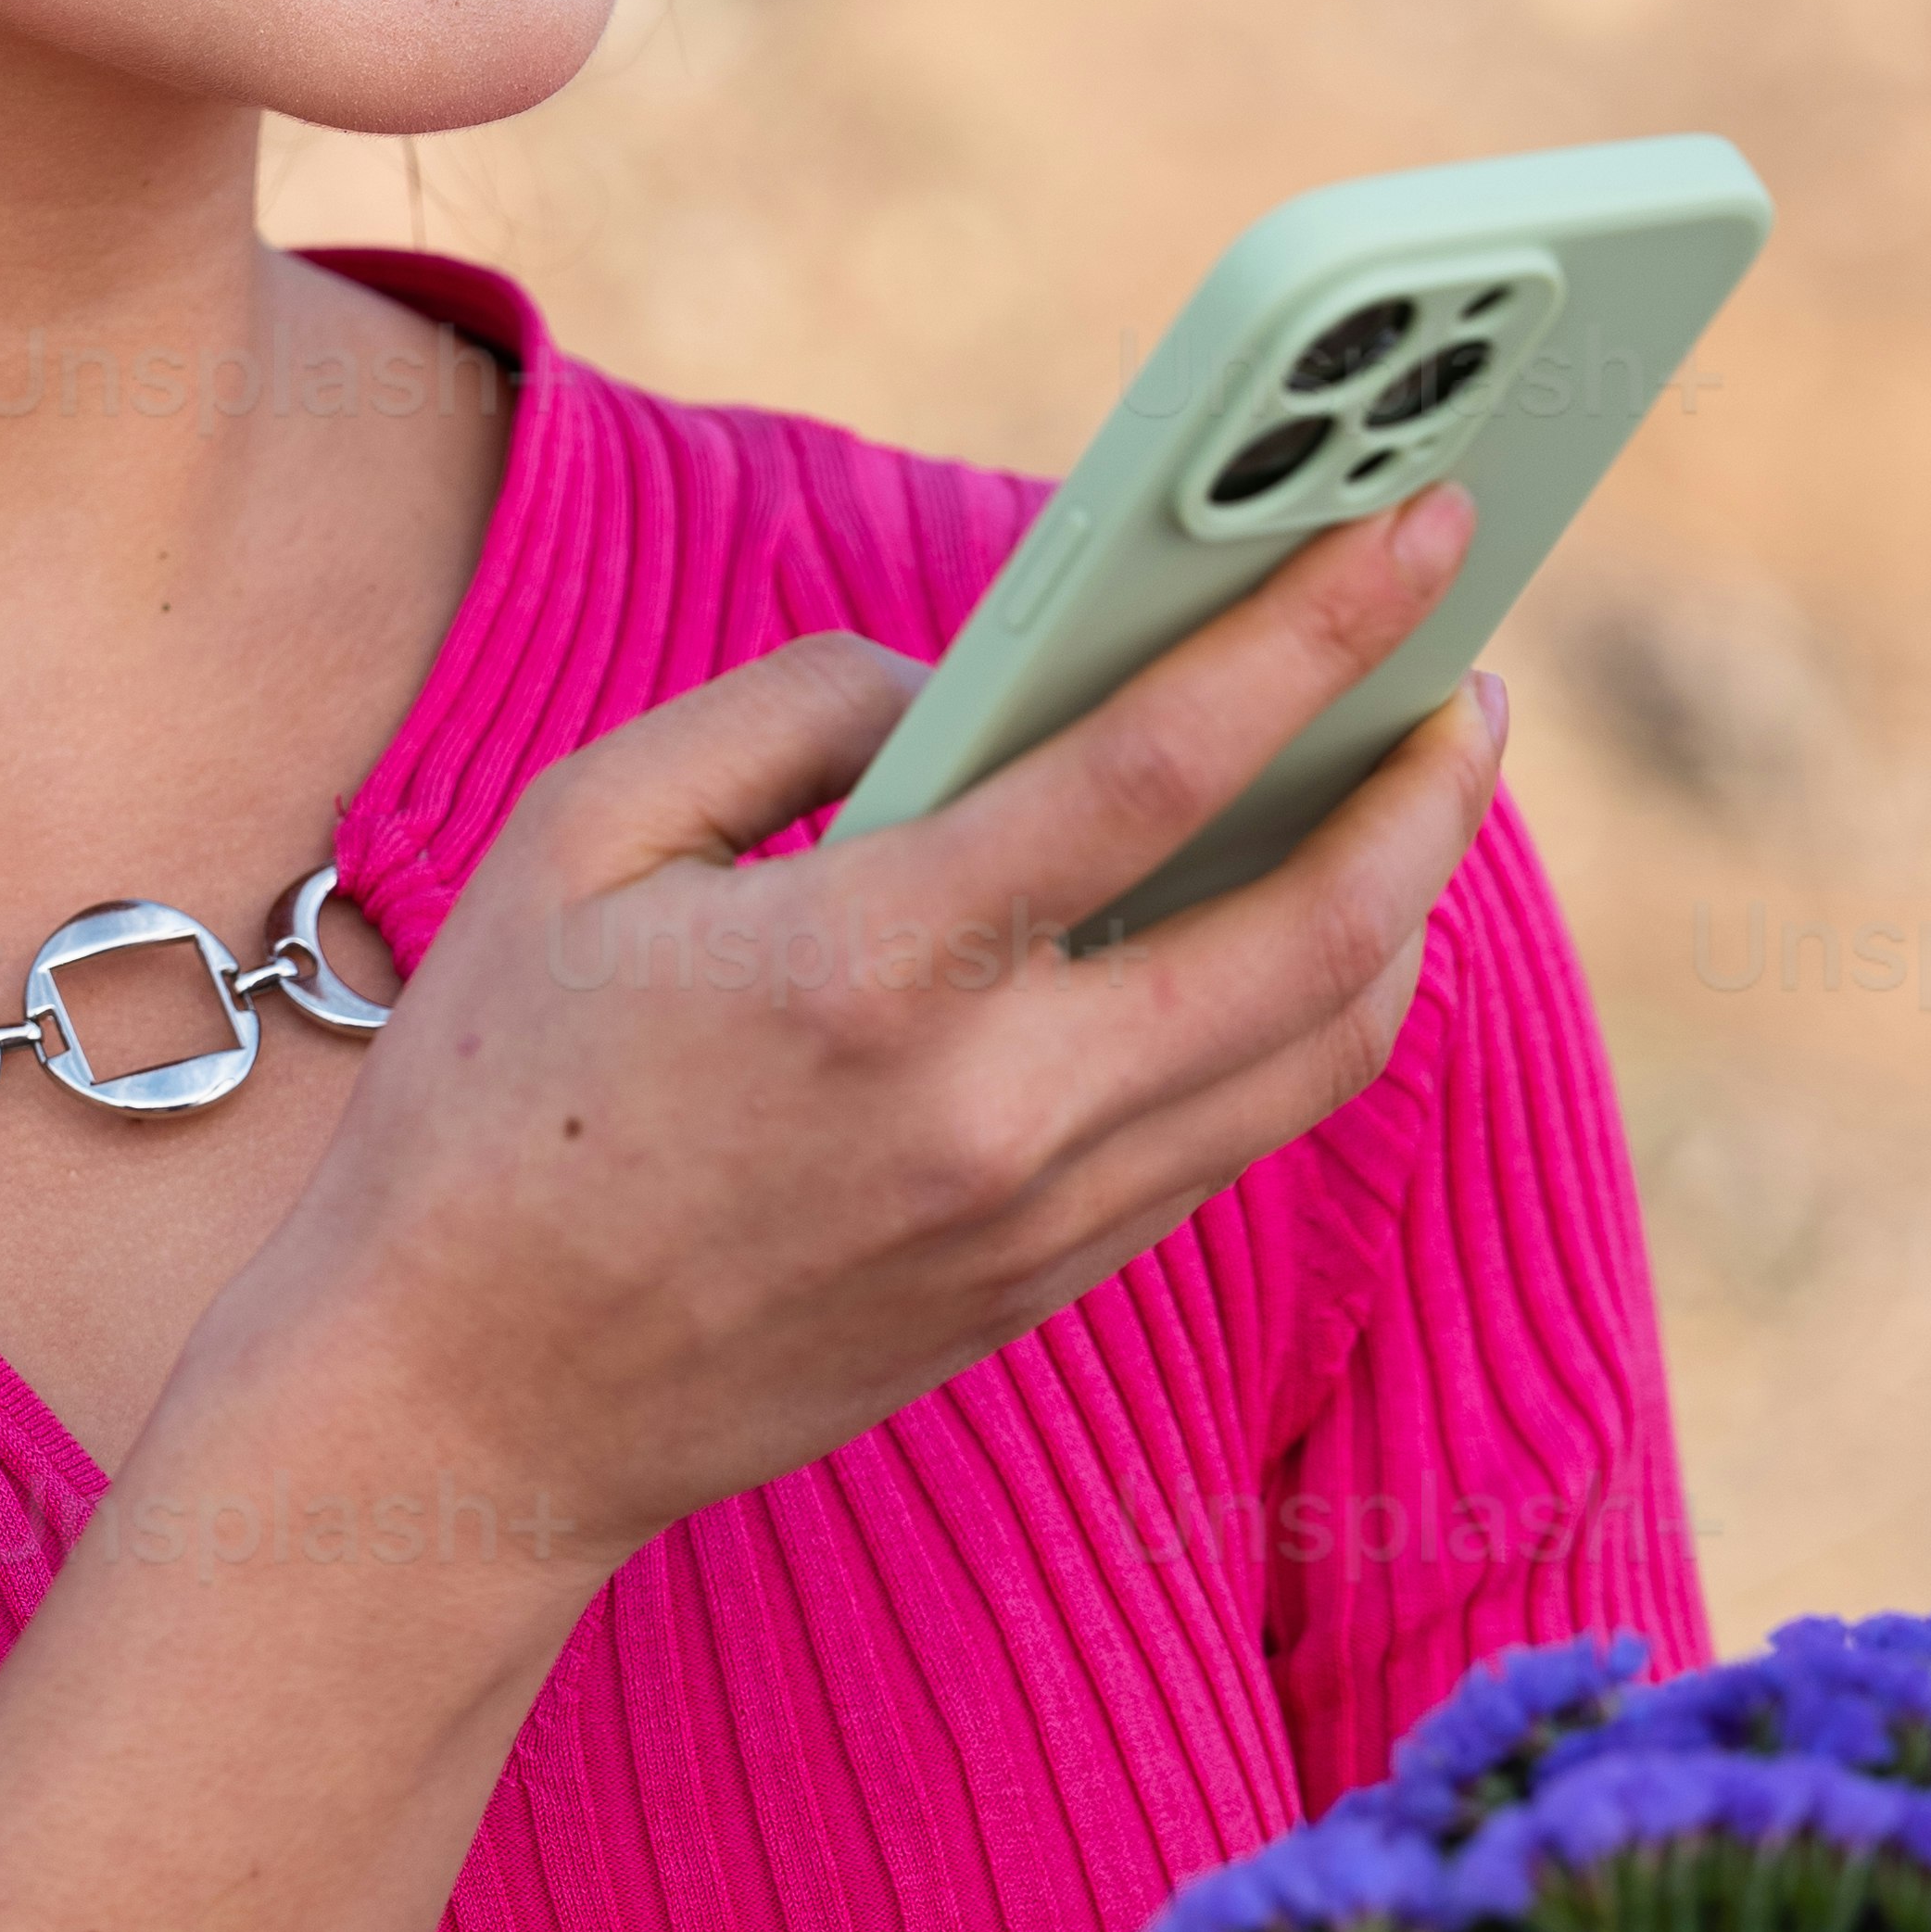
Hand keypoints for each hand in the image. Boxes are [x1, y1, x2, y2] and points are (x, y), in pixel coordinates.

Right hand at [198, 476, 1507, 1569]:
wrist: (462, 1406)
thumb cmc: (496, 1093)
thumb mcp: (585, 834)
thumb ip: (796, 706)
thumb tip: (980, 670)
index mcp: (865, 967)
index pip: (1158, 766)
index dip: (1313, 629)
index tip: (1418, 525)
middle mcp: (989, 1108)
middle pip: (1314, 929)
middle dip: (1427, 779)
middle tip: (1468, 666)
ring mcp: (1036, 1218)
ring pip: (1320, 1047)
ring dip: (1405, 899)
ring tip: (1413, 781)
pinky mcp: (1046, 1285)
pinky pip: (1242, 1129)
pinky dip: (1315, 1009)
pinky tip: (1307, 917)